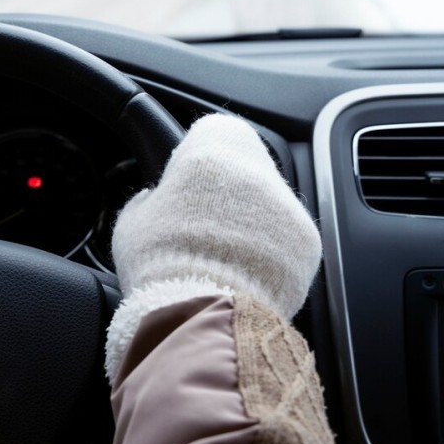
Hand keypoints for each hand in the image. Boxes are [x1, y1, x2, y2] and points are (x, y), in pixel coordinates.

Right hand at [105, 113, 321, 379]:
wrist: (203, 313)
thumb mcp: (134, 221)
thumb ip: (149, 200)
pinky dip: (273, 249)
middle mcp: (256, 170)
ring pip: (270, 201)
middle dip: (229, 188)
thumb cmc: (159, 263)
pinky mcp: (308, 243)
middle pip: (247, 164)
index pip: (213, 130)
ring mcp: (288, 207)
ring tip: (223, 252)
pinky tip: (245, 271)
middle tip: (203, 219)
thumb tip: (154, 200)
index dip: (197, 154)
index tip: (185, 179)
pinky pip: (289, 236)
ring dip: (253, 218)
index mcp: (210, 152)